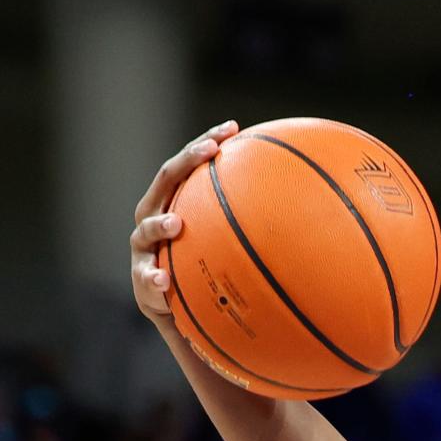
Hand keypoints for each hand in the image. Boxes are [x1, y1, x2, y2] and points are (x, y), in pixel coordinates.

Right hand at [129, 121, 238, 326]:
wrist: (175, 313)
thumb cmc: (202, 272)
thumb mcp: (221, 247)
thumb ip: (244, 229)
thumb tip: (298, 213)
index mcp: (170, 201)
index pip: (187, 164)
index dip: (206, 142)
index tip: (233, 128)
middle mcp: (151, 216)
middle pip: (165, 179)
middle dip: (186, 162)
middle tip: (209, 151)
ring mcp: (143, 248)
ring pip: (146, 228)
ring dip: (160, 224)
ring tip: (174, 224)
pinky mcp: (141, 280)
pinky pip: (146, 278)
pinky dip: (153, 278)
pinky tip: (162, 279)